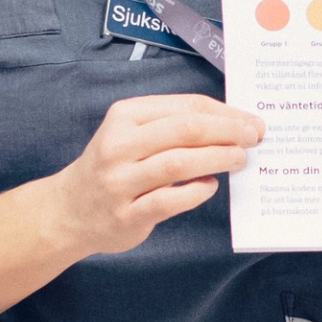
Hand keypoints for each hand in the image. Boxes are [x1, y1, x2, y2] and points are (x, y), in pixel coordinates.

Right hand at [38, 94, 260, 256]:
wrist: (68, 210)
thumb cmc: (112, 167)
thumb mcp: (130, 133)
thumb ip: (171, 126)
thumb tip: (230, 124)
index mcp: (124, 116)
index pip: (185, 107)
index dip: (225, 112)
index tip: (251, 121)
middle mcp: (119, 145)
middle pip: (185, 130)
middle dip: (227, 132)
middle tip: (254, 137)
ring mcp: (120, 181)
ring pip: (178, 163)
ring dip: (217, 159)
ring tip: (239, 159)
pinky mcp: (126, 214)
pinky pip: (169, 201)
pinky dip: (196, 193)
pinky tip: (209, 187)